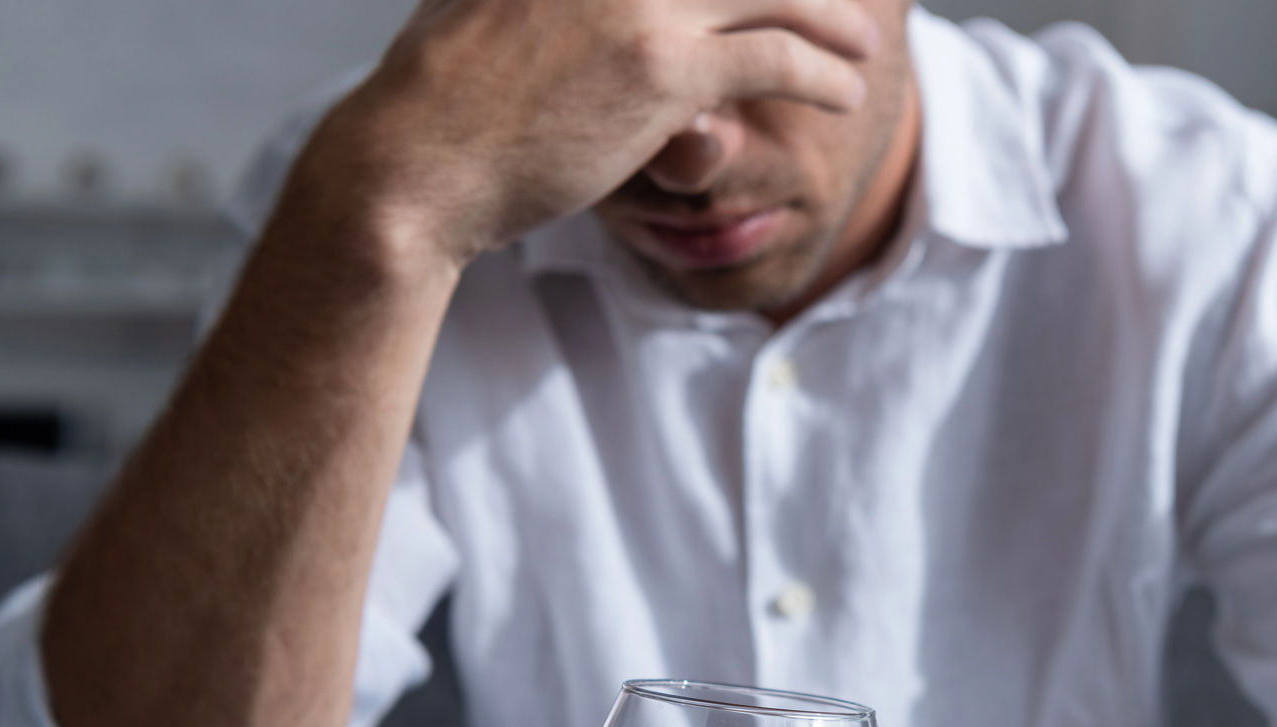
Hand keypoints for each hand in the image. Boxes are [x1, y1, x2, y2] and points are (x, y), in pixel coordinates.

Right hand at [303, 0, 879, 263]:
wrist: (415, 161)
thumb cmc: (443, 98)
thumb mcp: (485, 2)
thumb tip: (551, 1)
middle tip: (846, 2)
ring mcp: (642, 0)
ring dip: (832, 17)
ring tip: (861, 42)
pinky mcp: (661, 66)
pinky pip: (773, 58)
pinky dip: (821, 72)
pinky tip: (842, 90)